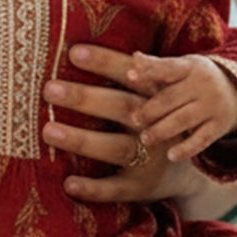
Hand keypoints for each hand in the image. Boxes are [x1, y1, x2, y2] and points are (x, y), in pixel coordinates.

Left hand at [44, 44, 214, 203]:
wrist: (188, 174)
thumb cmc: (157, 121)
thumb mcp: (155, 96)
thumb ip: (135, 75)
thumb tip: (94, 47)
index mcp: (157, 96)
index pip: (130, 75)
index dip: (106, 63)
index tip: (73, 53)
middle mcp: (155, 125)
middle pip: (121, 107)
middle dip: (85, 98)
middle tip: (49, 89)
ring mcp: (150, 158)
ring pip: (117, 147)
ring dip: (83, 140)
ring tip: (48, 131)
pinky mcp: (142, 187)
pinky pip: (117, 189)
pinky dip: (94, 188)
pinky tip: (68, 184)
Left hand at [128, 50, 236, 162]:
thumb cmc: (197, 78)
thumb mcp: (183, 67)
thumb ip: (158, 66)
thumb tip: (134, 58)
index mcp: (191, 67)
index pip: (168, 68)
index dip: (148, 71)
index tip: (129, 76)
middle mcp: (203, 85)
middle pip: (172, 98)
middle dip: (151, 110)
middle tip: (134, 119)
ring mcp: (212, 106)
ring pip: (184, 120)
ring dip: (162, 130)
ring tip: (145, 138)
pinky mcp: (219, 126)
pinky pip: (202, 140)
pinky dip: (186, 149)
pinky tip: (171, 156)